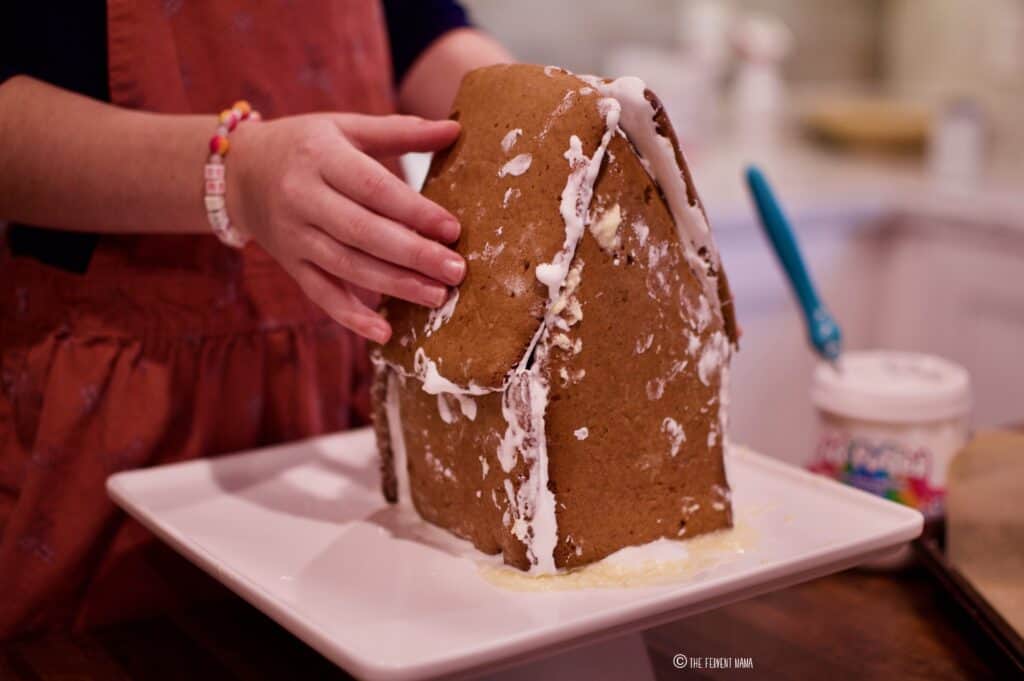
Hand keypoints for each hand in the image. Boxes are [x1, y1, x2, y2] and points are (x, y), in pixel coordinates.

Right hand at [227, 113, 463, 342]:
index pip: (373, 188)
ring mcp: (294, 236)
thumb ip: (400, 131)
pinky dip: (351, 317)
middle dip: (413, 255)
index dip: (414, 211)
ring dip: (394, 286)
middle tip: (455, 270)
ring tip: (437, 296)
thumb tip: (455, 129)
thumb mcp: (345, 127)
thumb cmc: (305, 145)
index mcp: (321, 158)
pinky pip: (321, 295)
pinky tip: (384, 332)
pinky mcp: (291, 265)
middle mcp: (302, 198)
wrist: (239, 172)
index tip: (453, 229)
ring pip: (347, 266)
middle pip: (363, 233)